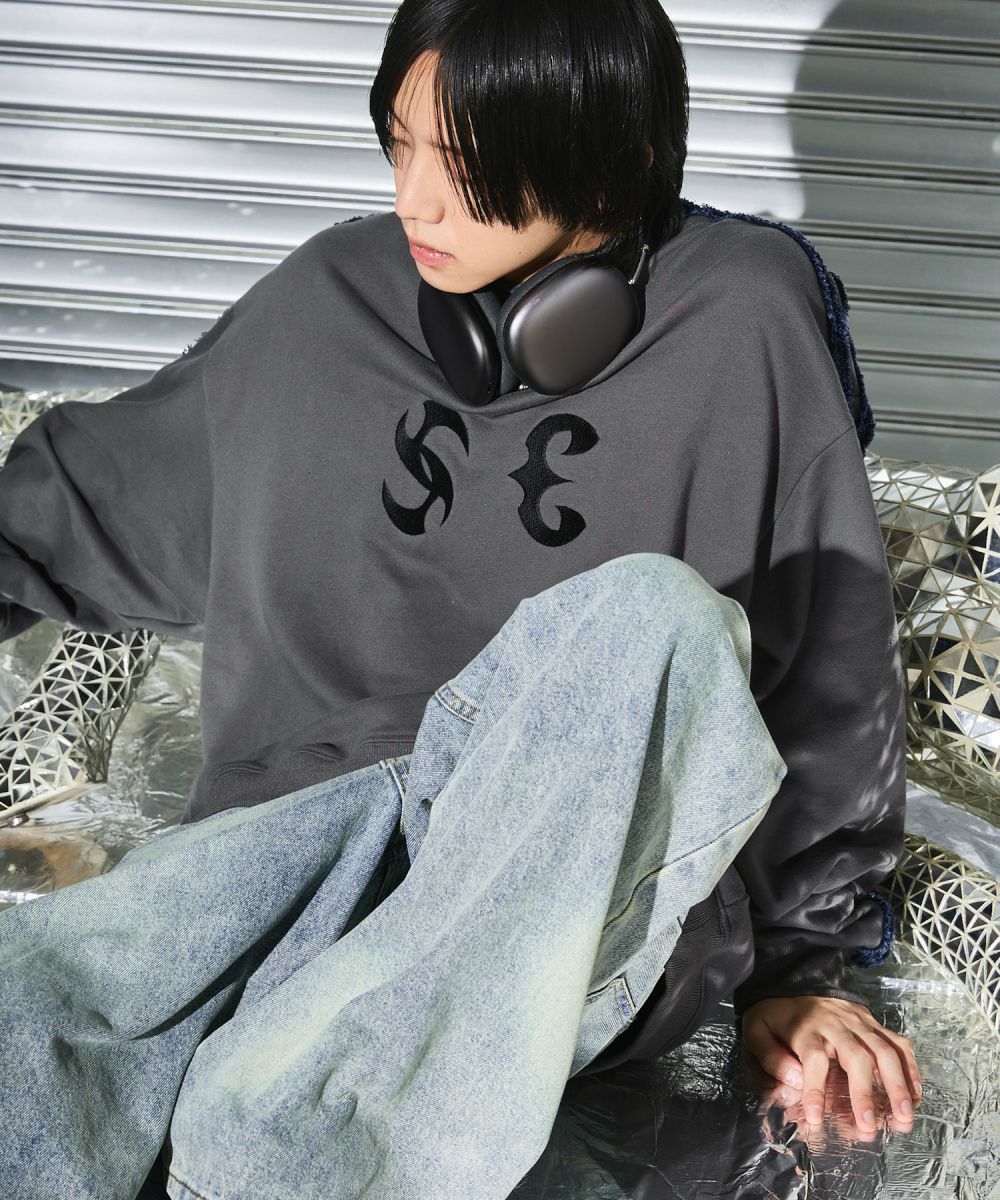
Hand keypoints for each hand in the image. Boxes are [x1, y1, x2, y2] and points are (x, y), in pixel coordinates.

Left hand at [739, 995, 921, 1134]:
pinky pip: (898, 1042)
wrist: (795, 978)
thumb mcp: (757, 1029)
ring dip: (897, 1084)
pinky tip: (915, 1092)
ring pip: (884, 1050)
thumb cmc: (777, 1014)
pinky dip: (910, 1066)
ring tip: (903, 1114)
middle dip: (864, 1093)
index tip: (815, 1117)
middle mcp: (836, 1023)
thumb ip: (770, 1055)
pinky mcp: (873, 1022)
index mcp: (806, 1027)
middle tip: (868, 1125)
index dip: (815, 1088)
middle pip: (856, 1056)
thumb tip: (794, 1080)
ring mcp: (859, 1021)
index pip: (813, 1058)